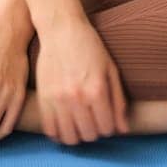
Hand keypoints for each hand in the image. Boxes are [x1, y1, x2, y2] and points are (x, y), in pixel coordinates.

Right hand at [33, 17, 129, 145]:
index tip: (106, 119)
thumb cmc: (89, 47)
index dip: (109, 127)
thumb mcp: (110, 70)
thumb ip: (118, 101)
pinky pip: (50, 129)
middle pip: (89, 135)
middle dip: (94, 131)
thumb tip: (124, 130)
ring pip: (69, 137)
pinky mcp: (43, 98)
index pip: (107, 129)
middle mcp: (77, 98)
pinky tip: (64, 124)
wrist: (60, 29)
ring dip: (77, 135)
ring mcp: (58, 99)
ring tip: (79, 124)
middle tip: (93, 120)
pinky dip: (58, 133)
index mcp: (97, 90)